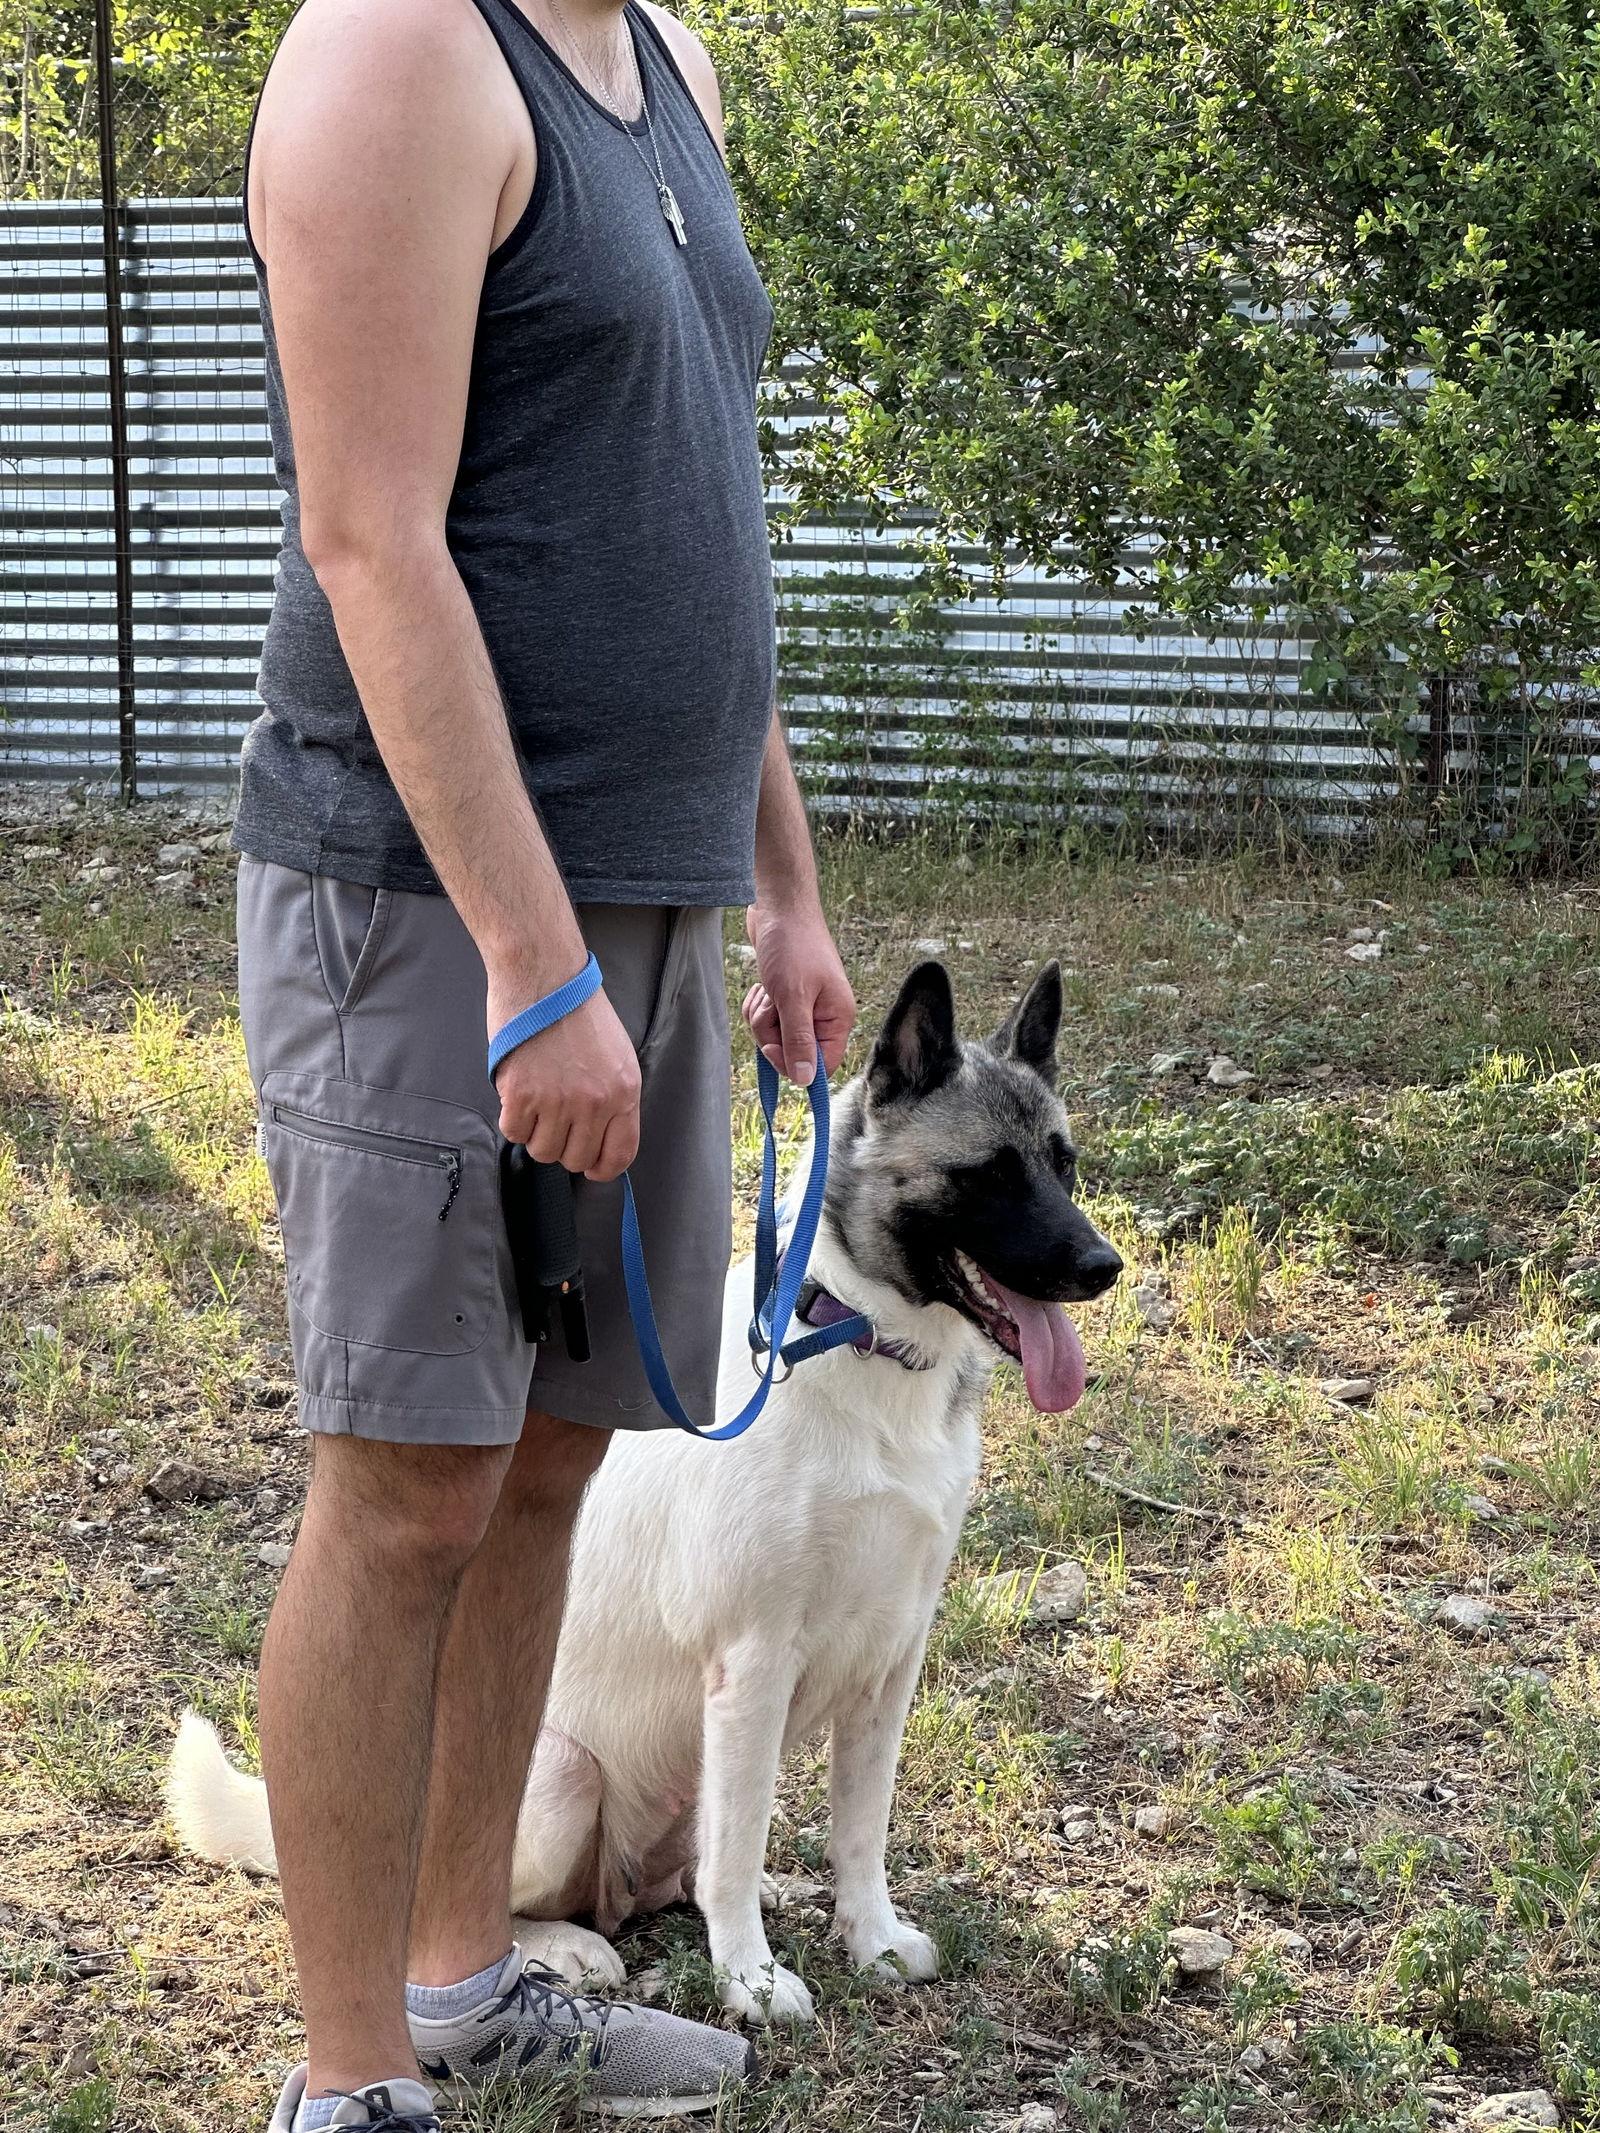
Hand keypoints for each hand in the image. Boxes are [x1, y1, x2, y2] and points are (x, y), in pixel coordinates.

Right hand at [489, 977, 640, 1180]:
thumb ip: (612, 1097)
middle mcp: (595, 1101)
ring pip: (543, 1150)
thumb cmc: (577, 1008)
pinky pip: (513, 1132)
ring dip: (535, 1132)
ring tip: (535, 1099)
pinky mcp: (522, 1094)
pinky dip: (512, 1117)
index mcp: (624, 1091)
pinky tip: (518, 1091)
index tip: (589, 1165)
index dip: (601, 1167)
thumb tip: (598, 1136)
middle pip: (575, 1159)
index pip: (619, 1155)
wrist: (544, 974)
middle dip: (562, 1146)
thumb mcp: (616, 1054)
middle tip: (553, 1119)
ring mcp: (558, 1100)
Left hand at [742, 899, 855, 1085]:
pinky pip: (766, 1019)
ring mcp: (803, 1006)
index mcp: (838, 1018)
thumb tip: (806, 1081)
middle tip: (771, 1007)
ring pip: (775, 1035)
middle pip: (793, 1051)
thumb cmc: (792, 945)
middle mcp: (824, 1015)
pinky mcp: (785, 997)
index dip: (795, 1064)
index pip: (823, 1064)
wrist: (779, 908)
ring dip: (762, 1017)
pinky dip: (757, 1006)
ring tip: (766, 990)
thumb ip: (799, 1041)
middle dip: (772, 1033)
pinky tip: (761, 986)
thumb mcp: (793, 997)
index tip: (772, 1046)